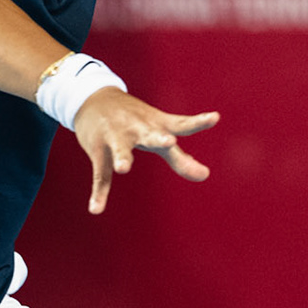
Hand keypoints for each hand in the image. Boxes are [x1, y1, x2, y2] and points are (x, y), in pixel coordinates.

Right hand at [72, 90, 219, 213]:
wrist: (93, 98)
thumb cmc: (134, 120)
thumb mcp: (157, 133)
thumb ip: (180, 157)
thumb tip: (204, 175)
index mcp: (155, 123)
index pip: (180, 123)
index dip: (198, 121)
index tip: (215, 118)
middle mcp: (137, 128)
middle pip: (150, 134)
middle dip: (158, 138)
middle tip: (169, 141)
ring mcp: (116, 137)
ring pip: (119, 149)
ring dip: (122, 157)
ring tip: (123, 168)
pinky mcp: (97, 149)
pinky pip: (100, 174)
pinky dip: (99, 193)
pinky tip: (96, 209)